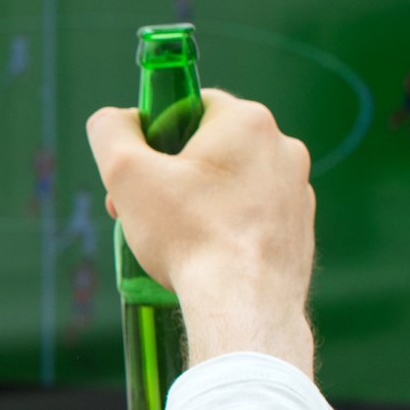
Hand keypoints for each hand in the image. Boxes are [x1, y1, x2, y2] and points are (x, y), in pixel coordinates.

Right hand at [86, 89, 316, 374]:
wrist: (244, 304)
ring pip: (232, 184)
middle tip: (143, 213)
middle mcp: (283, 148)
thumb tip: (114, 119)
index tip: (139, 173)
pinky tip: (206, 258)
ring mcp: (298, 191)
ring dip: (198, 203)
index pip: (190, 105)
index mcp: (248, 121)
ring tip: (174, 241)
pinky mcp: (300, 230)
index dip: (154, 136)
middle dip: (171, 176)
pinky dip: (227, 230)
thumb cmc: (188, 235)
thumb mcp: (125, 174)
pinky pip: (252, 217)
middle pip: (210, 148)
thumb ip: (110, 131)